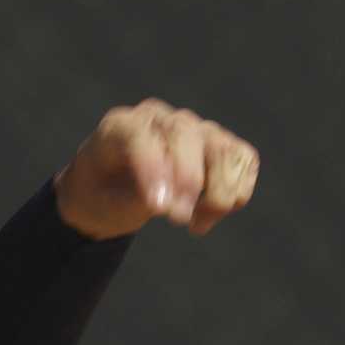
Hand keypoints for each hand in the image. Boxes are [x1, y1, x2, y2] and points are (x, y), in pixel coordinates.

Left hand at [53, 100, 259, 240]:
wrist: (110, 192)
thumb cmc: (101, 197)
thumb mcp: (100, 205)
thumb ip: (131, 200)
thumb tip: (172, 200)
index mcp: (119, 127)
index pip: (140, 136)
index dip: (154, 169)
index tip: (160, 208)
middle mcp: (158, 119)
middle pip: (185, 134)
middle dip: (188, 180)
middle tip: (180, 220)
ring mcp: (192, 128)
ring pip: (221, 148)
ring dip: (217, 194)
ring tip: (194, 225)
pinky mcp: (217, 144)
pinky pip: (243, 160)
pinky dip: (236, 192)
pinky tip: (210, 214)